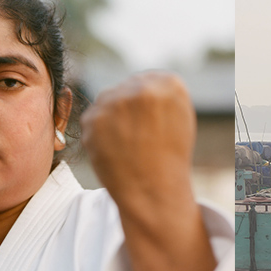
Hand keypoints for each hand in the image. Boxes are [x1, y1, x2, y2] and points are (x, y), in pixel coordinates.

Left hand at [81, 72, 214, 270]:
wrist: (151, 190)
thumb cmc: (169, 156)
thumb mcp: (178, 116)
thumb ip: (158, 92)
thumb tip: (134, 82)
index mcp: (169, 83)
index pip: (150, 80)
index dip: (148, 103)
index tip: (153, 121)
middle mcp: (140, 88)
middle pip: (126, 88)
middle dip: (128, 109)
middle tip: (139, 135)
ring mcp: (113, 102)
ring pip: (107, 100)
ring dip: (112, 117)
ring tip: (128, 143)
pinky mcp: (91, 118)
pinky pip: (92, 117)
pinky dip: (99, 131)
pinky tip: (114, 148)